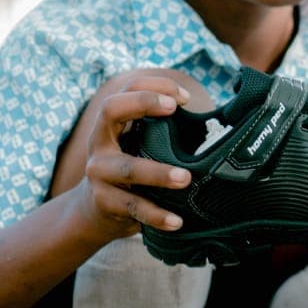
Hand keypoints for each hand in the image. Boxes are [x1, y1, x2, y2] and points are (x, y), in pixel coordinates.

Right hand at [61, 71, 193, 241]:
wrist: (95, 213)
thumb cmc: (130, 171)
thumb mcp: (138, 145)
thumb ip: (160, 131)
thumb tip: (212, 123)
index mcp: (111, 124)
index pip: (126, 89)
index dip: (154, 86)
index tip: (184, 97)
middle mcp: (99, 143)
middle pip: (111, 110)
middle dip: (143, 102)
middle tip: (175, 109)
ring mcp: (99, 173)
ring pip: (128, 168)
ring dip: (158, 172)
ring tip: (186, 178)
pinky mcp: (104, 202)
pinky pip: (134, 207)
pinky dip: (157, 215)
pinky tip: (177, 221)